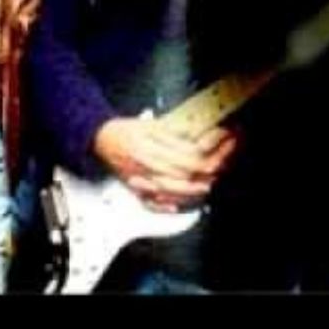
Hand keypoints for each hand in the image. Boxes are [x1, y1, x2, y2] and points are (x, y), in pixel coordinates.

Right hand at [93, 117, 236, 209]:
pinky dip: (172, 205)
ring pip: (179, 192)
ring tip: (214, 177)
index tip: (227, 137)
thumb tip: (198, 132)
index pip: (193, 154)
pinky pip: (158, 204)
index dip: (215, 147)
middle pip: (191, 175)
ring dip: (201, 186)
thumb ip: (175, 130)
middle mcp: (151, 169)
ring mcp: (146, 183)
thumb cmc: (124, 130)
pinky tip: (183, 203)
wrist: (100, 139)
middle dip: (215, 165)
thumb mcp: (152, 123)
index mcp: (155, 149)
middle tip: (228, 154)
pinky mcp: (139, 191)